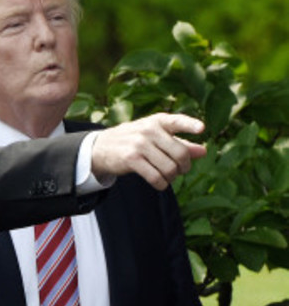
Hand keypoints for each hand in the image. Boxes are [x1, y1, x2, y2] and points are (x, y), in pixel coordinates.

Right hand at [91, 113, 205, 190]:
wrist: (102, 147)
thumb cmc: (135, 141)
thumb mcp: (156, 137)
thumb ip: (180, 143)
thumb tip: (204, 151)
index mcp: (157, 121)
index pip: (176, 121)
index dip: (190, 125)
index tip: (202, 129)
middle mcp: (149, 130)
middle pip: (180, 153)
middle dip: (184, 166)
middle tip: (181, 171)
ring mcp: (139, 144)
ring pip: (169, 168)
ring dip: (172, 177)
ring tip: (168, 177)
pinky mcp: (131, 159)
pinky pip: (155, 177)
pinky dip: (162, 184)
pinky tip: (160, 183)